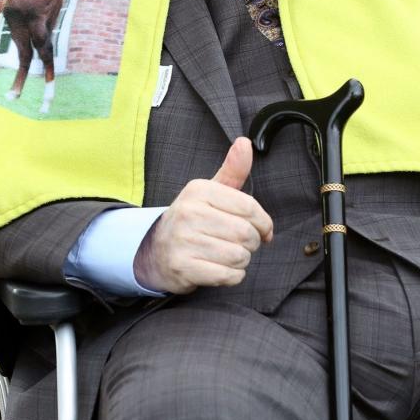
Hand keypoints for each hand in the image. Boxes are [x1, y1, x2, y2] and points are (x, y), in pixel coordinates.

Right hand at [133, 138, 273, 293]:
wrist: (156, 250)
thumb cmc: (193, 219)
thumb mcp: (210, 192)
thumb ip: (232, 170)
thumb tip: (245, 143)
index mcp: (199, 190)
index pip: (250, 207)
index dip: (264, 223)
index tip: (263, 230)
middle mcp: (189, 212)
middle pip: (246, 234)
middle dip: (251, 243)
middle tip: (241, 243)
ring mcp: (183, 240)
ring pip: (238, 256)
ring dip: (241, 260)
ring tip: (228, 255)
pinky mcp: (182, 267)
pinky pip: (227, 276)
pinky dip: (232, 276)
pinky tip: (221, 268)